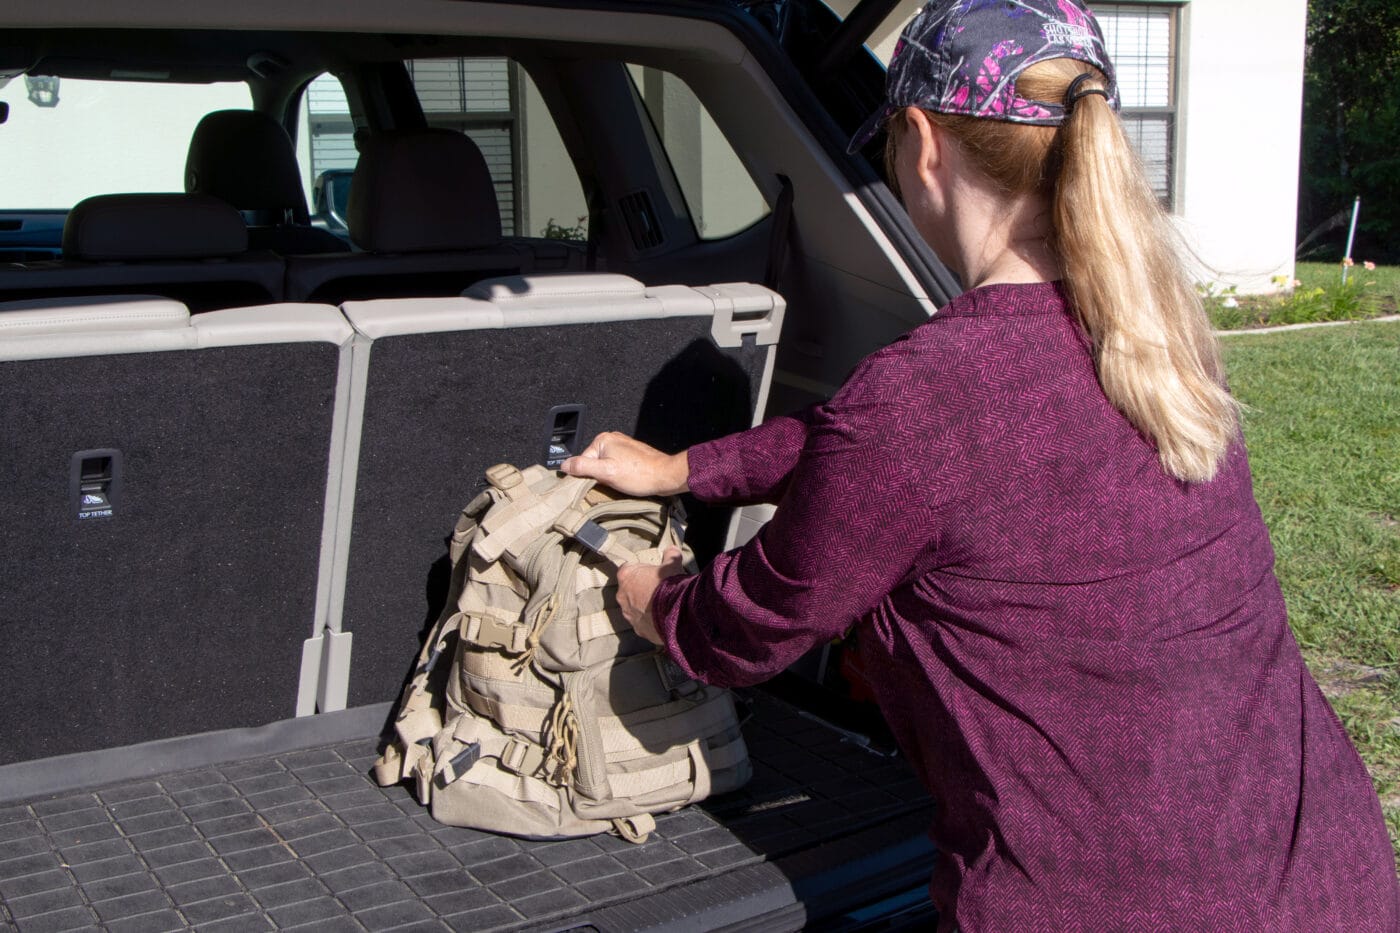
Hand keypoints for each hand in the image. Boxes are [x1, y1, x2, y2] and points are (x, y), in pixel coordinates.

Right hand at [560, 432, 688, 496]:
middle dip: (600, 476)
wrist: (665, 476)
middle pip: (593, 464)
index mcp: (603, 440)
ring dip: (609, 477)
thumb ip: (582, 468)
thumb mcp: (606, 473)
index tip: (600, 483)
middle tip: (613, 483)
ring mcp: (622, 446)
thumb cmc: (639, 474)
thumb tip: (564, 466)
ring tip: (622, 481)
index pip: (582, 461)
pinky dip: (618, 475)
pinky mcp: (630, 455)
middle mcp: (612, 439)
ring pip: (605, 467)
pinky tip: (627, 480)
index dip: (589, 476)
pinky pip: (616, 466)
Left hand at [616, 547, 685, 645]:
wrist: (677, 613)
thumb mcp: (672, 566)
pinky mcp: (638, 629)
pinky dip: (650, 621)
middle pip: (629, 590)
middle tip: (658, 589)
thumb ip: (670, 556)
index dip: (640, 570)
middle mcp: (622, 596)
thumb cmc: (670, 585)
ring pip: (634, 608)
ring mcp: (629, 615)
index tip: (651, 572)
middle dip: (640, 590)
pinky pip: (643, 623)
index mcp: (626, 576)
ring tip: (662, 606)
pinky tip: (663, 619)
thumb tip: (672, 550)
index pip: (627, 569)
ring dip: (644, 607)